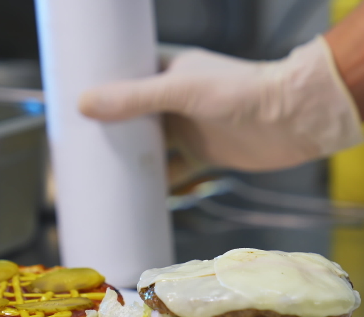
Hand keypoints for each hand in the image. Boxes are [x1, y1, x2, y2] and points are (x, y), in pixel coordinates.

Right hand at [79, 36, 363, 174]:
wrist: (294, 119)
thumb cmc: (242, 92)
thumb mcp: (181, 91)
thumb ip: (135, 97)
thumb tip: (84, 104)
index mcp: (168, 70)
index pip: (124, 73)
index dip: (99, 87)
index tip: (70, 102)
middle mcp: (174, 99)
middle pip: (131, 116)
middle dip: (106, 130)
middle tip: (74, 147)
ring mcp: (188, 128)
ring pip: (148, 147)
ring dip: (126, 161)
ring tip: (93, 176)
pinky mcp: (203, 154)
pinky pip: (170, 172)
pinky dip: (153, 186)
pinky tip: (132, 199)